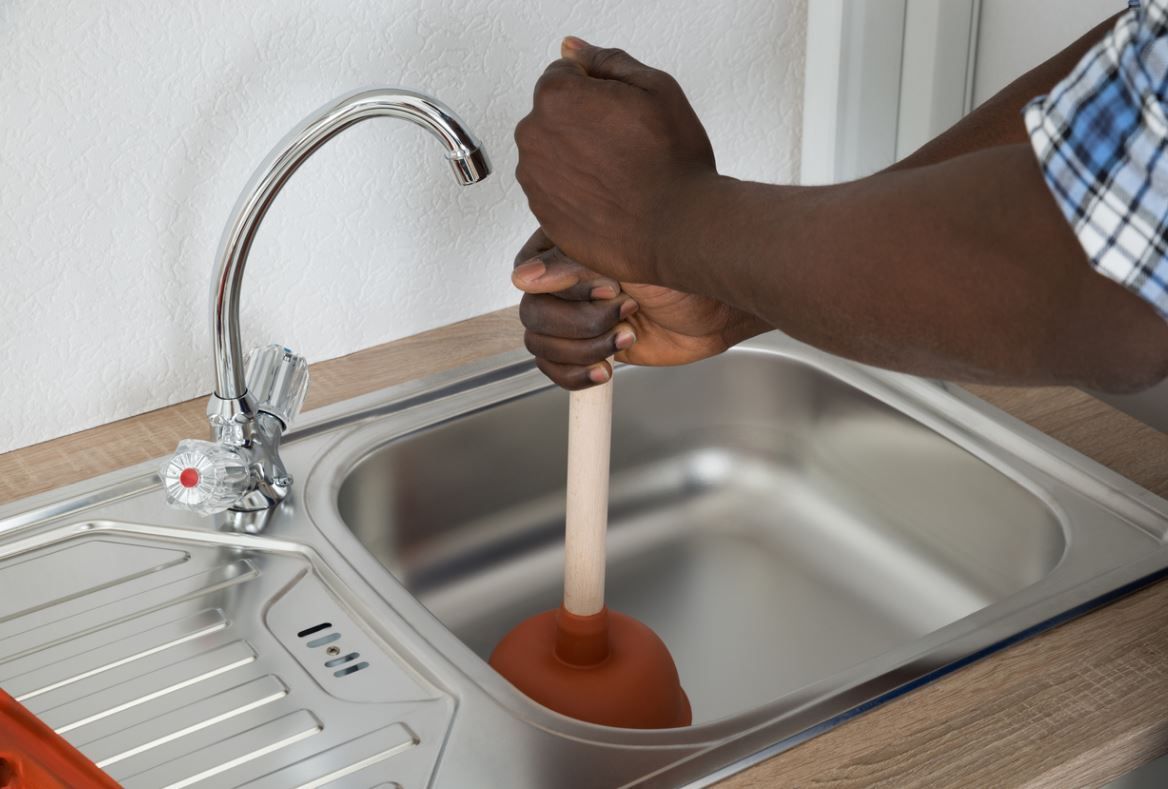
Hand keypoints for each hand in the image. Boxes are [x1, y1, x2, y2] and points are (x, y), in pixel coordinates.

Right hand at [513, 229, 767, 388]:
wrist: (715, 306)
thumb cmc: (681, 267)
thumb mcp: (623, 255)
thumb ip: (569, 265)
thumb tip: (523, 278)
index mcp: (563, 247)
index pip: (527, 276)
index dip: (567, 292)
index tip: (609, 288)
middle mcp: (564, 282)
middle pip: (534, 316)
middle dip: (581, 324)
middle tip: (625, 312)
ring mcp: (575, 317)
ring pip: (543, 346)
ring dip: (586, 349)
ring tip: (626, 335)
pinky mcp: (587, 347)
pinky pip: (556, 369)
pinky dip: (577, 374)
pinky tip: (606, 367)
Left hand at [514, 37, 717, 286]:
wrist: (677, 229)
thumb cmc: (671, 161)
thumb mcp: (655, 87)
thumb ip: (607, 61)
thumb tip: (573, 50)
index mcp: (555, 97)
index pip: (564, 75)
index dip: (597, 89)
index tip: (622, 111)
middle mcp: (534, 136)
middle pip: (553, 115)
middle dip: (582, 122)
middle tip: (625, 145)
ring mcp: (535, 180)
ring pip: (553, 154)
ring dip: (577, 157)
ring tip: (618, 174)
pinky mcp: (543, 215)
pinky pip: (555, 191)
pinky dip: (577, 191)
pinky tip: (609, 198)